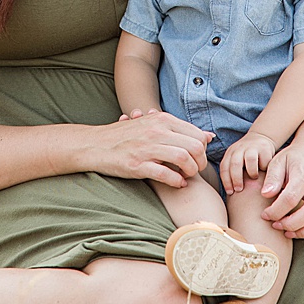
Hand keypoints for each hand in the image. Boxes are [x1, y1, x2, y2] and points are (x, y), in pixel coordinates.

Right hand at [97, 108, 212, 186]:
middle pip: (194, 146)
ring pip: (183, 159)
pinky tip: (177, 183)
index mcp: (161, 120)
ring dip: (190, 171)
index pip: (197, 134)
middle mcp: (155, 131)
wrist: (94, 144)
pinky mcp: (137, 165)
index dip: (203, 149)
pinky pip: (166, 174)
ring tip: (187, 176)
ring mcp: (146, 148)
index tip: (197, 158)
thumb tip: (209, 136)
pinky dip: (176, 181)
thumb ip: (179, 130)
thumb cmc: (125, 136)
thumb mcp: (152, 125)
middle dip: (200, 162)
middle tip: (196, 169)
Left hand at [220, 131, 276, 194]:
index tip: (230, 192)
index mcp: (230, 154)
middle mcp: (239, 149)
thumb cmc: (247, 158)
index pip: (224, 167)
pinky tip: (265, 172)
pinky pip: (264, 160)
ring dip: (251, 172)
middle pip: (234, 164)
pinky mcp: (264, 148)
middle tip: (239, 190)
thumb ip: (232, 172)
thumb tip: (230, 197)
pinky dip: (264, 168)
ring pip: (250, 160)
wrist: (261, 138)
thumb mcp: (237, 161)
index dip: (226, 181)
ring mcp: (251, 148)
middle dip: (236, 178)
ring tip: (254, 178)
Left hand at [258, 143, 303, 239]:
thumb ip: (272, 178)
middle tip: (275, 225)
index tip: (265, 215)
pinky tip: (298, 231)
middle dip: (291, 223)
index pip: (291, 198)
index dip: (276, 210)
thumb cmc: (294, 157)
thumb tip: (265, 194)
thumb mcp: (279, 160)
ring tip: (286, 232)